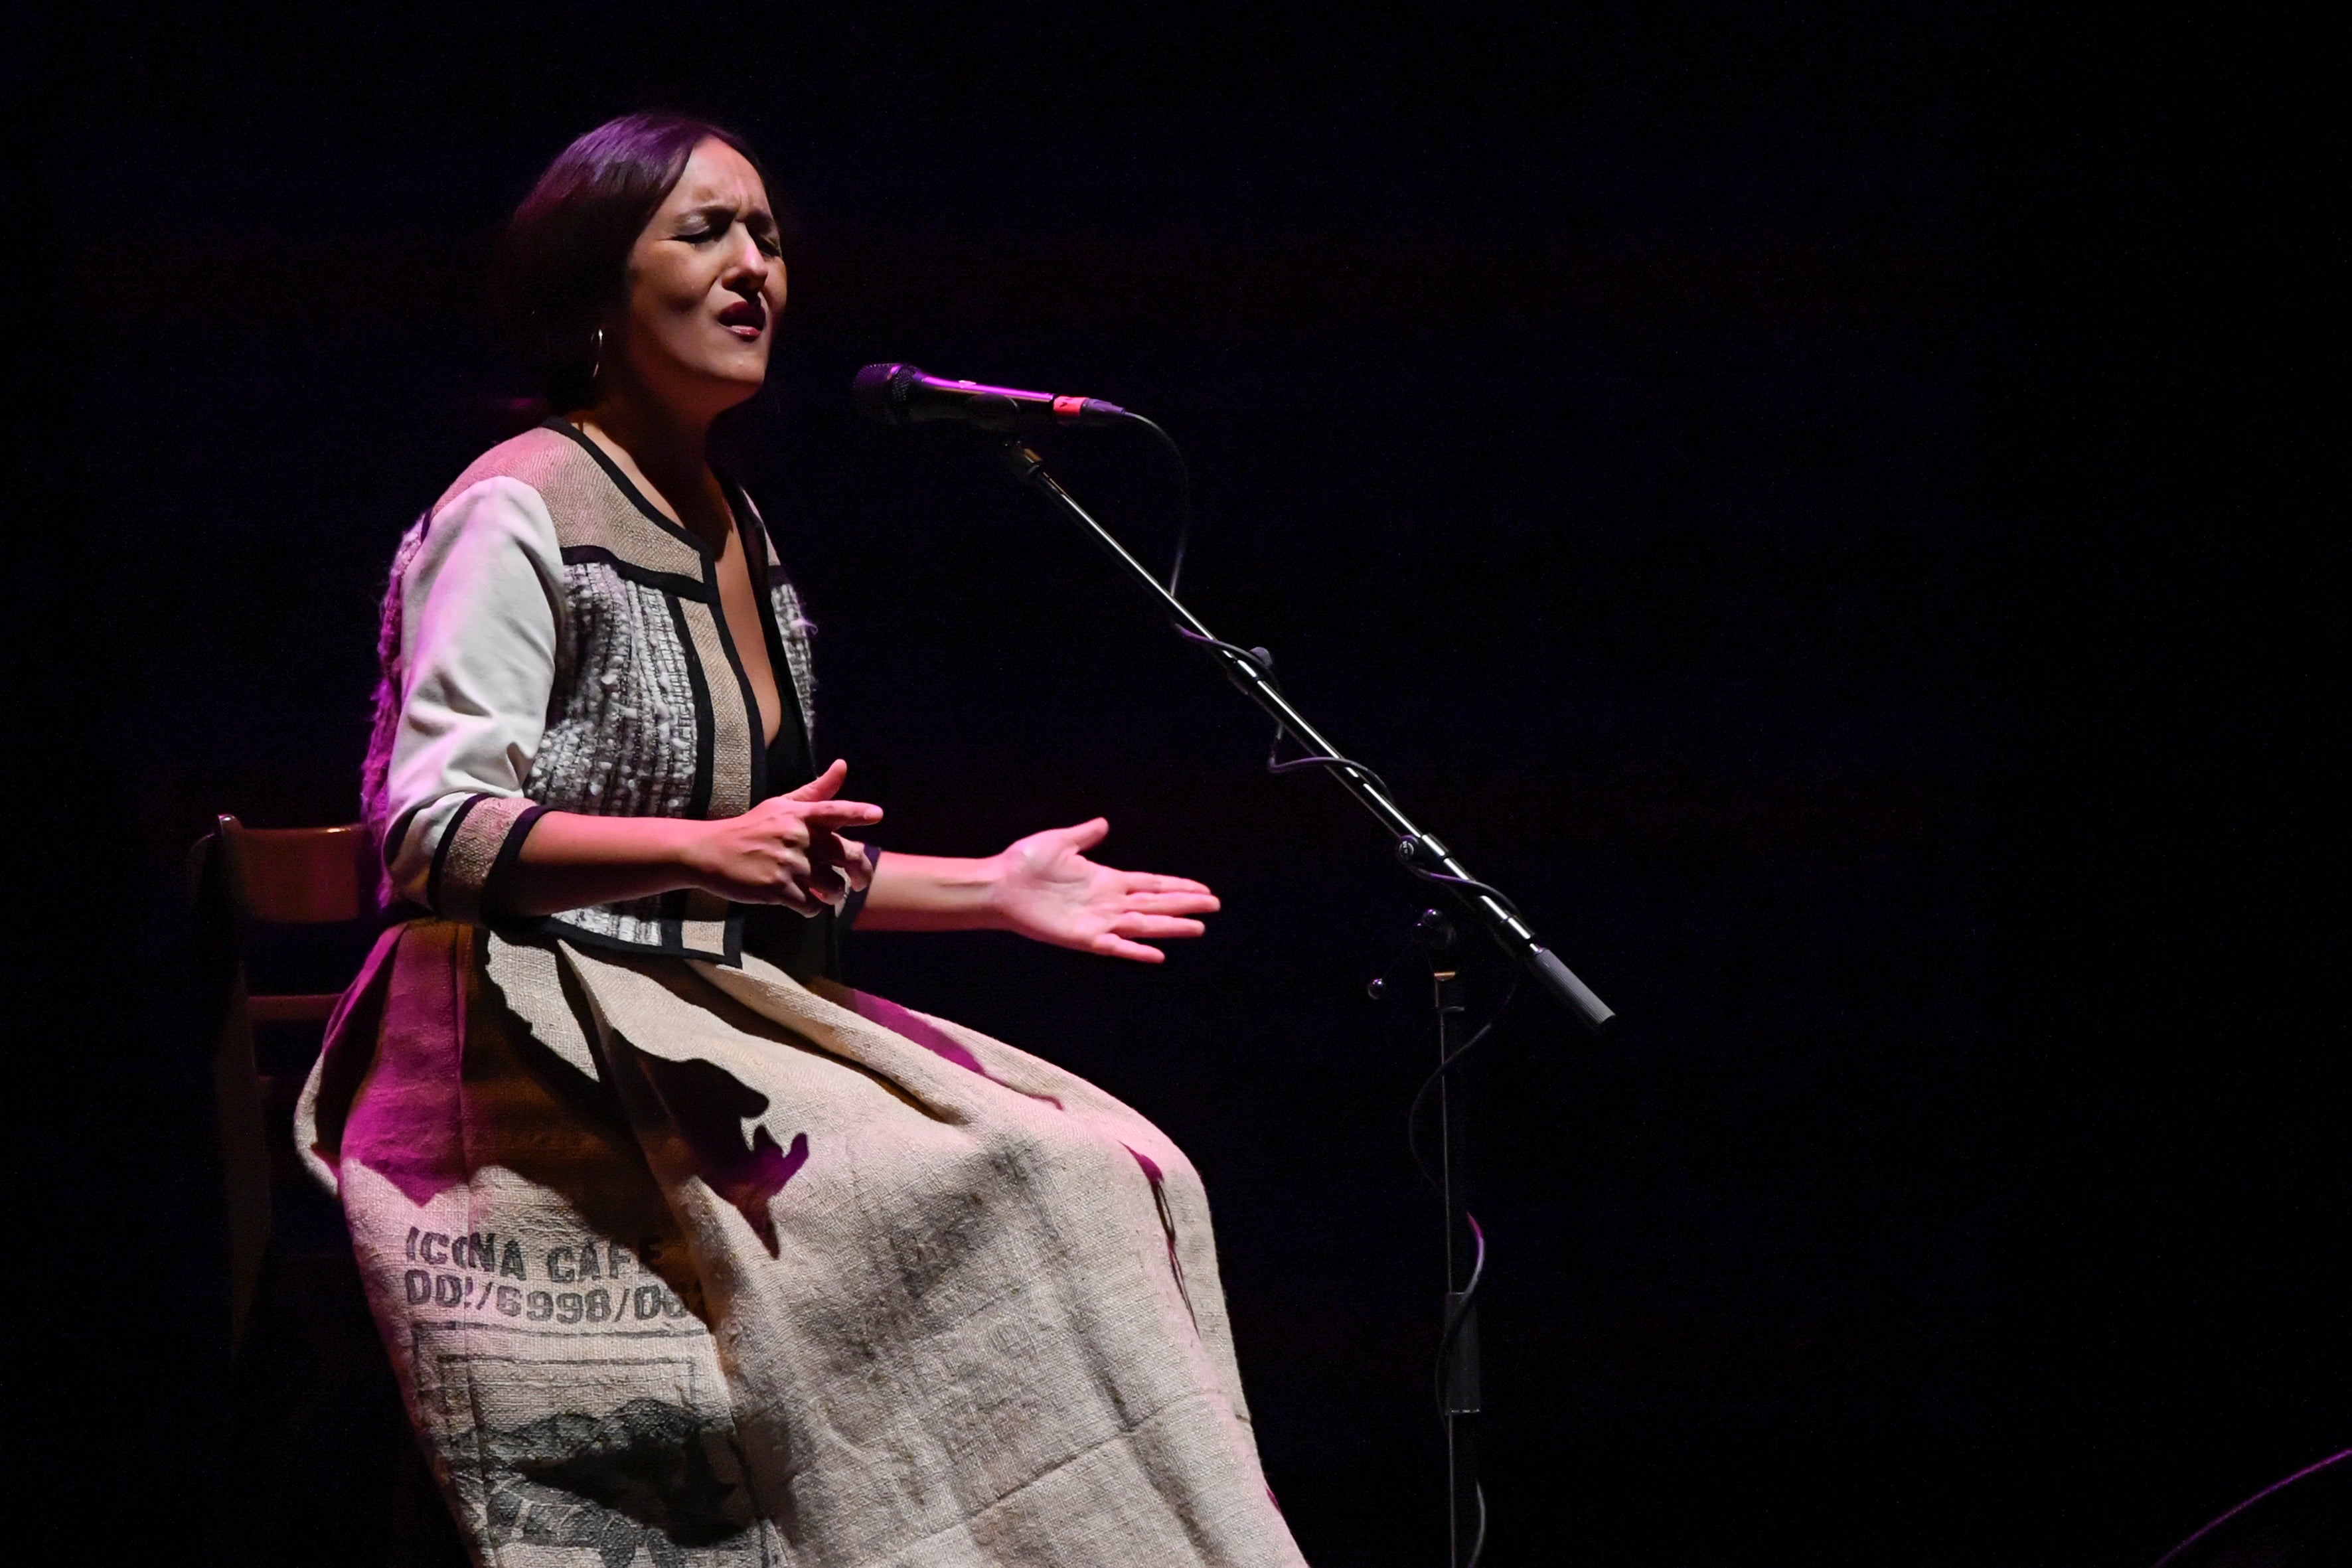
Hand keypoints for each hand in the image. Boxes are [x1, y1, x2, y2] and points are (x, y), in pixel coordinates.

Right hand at [681, 760, 881, 913]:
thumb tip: (843, 765)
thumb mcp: (781, 805)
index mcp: (799, 815)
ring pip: (833, 886)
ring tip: (825, 894)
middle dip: (862, 874)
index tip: (877, 815)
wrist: (709, 852)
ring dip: (833, 895)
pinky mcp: (776, 888)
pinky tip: (803, 902)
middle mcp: (796, 836)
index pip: (834, 810)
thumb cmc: (751, 828)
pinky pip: (811, 905)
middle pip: (847, 857)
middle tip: (860, 883)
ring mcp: (787, 863)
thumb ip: (816, 791)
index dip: (857, 812)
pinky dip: (812, 908)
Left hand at [990, 818, 1218, 962]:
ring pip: (1144, 924)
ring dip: (1171, 926)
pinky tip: (1157, 953)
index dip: (1177, 886)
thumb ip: (1084, 836)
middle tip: (1214, 906)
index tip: (1202, 889)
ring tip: (1198, 927)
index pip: (1151, 884)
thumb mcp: (1060, 842)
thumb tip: (1103, 824)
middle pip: (1156, 904)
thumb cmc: (1024, 863)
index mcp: (1106, 880)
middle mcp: (1108, 903)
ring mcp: (1098, 921)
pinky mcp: (1083, 937)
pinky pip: (1115, 946)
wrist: (999, 884)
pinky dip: (1136, 950)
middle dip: (1185, 904)